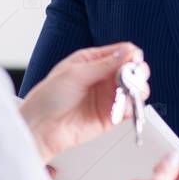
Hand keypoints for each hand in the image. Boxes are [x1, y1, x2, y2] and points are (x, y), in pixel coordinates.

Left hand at [20, 42, 148, 162]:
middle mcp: (103, 77)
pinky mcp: (111, 117)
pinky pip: (130, 110)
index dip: (131, 55)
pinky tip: (125, 108)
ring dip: (137, 90)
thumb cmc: (48, 98)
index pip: (121, 52)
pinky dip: (132, 108)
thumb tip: (128, 52)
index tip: (135, 61)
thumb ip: (104, 64)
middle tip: (134, 77)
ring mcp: (108, 97)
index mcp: (92, 61)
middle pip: (132, 70)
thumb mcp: (75, 74)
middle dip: (138, 72)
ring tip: (129, 94)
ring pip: (135, 90)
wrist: (40, 127)